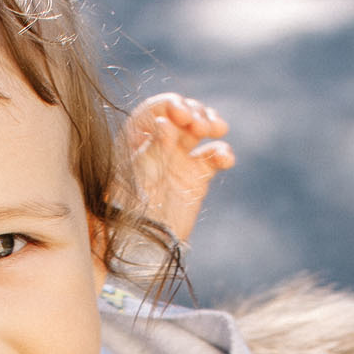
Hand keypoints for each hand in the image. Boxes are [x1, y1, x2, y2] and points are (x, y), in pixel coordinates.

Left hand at [125, 93, 234, 243]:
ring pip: (200, 128)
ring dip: (210, 121)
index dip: (170, 106)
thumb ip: (152, 149)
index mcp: (135, 141)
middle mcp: (158, 145)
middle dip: (194, 112)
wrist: (142, 247)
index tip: (182, 115)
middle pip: (181, 113)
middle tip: (201, 126)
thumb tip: (164, 122)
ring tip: (217, 129)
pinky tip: (226, 159)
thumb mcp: (135, 180)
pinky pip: (214, 155)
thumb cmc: (127, 214)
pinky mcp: (197, 176)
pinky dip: (223, 153)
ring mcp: (179, 158)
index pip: (154, 110)